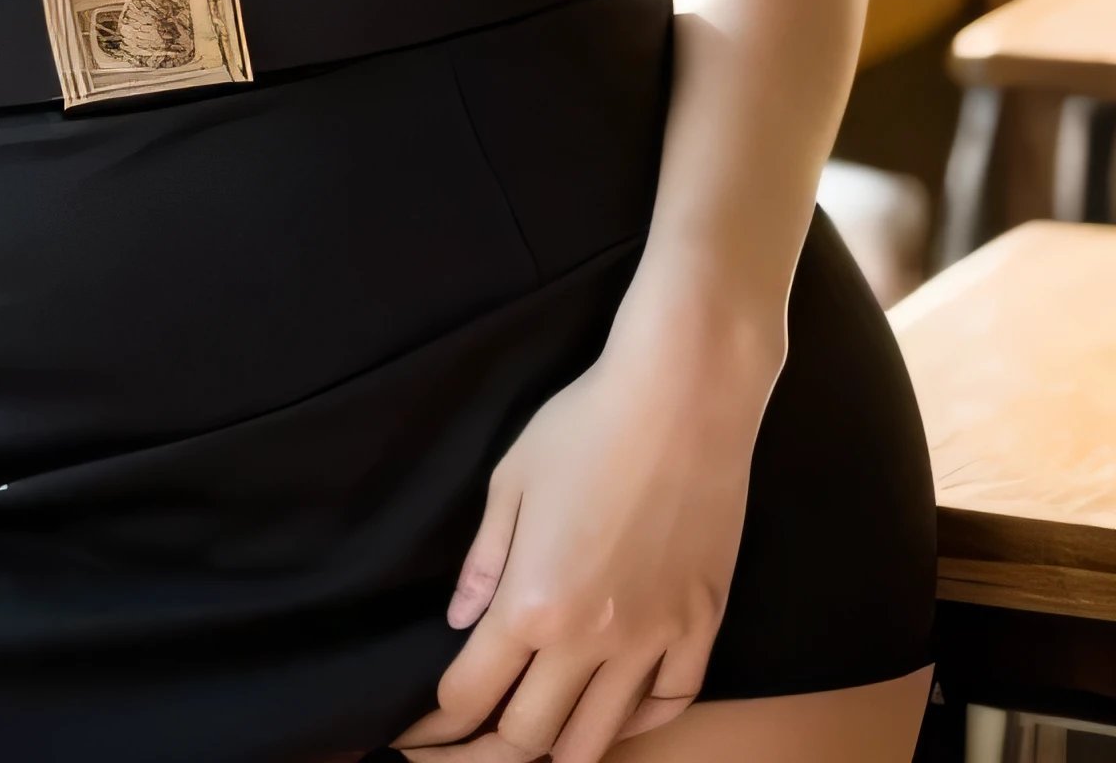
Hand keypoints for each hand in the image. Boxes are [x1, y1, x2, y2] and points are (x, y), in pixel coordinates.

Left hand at [395, 304, 775, 759]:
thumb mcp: (511, 480)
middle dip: (485, 755)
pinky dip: (638, 723)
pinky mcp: (701, 625)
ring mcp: (653, 639)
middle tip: (463, 753)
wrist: (682, 395)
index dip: (436, 725)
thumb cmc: (584, 424)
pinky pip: (671, 703)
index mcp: (532, 602)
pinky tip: (615, 716)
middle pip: (530, 737)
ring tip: (533, 750)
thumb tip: (461, 625)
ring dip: (558, 754)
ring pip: (599, 738)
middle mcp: (591, 639)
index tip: (419, 734)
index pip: (471, 694)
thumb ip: (483, 561)